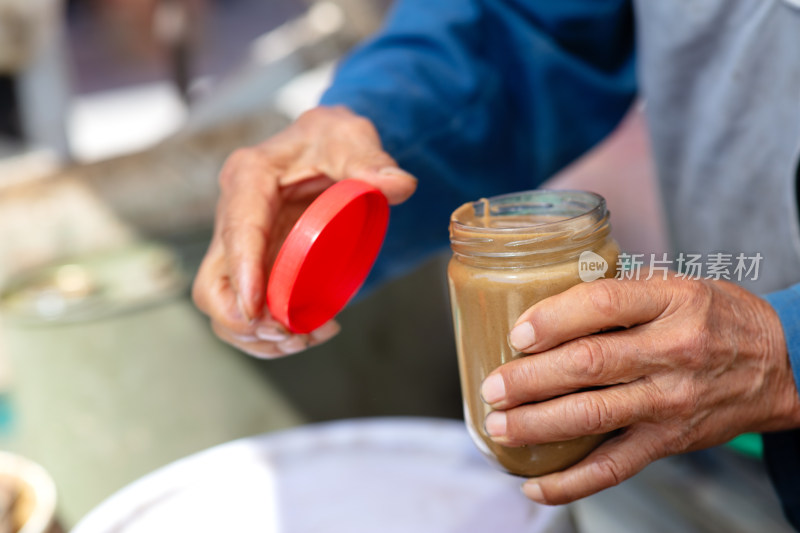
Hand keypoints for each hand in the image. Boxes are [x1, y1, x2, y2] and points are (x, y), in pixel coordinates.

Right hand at [193, 106, 416, 357]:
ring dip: (258, 335)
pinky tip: (309, 330)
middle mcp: (234, 213)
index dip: (243, 276)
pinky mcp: (254, 264)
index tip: (257, 312)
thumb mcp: (353, 137)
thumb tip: (398, 185)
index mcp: (250, 177)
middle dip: (244, 320)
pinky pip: (247, 309)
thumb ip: (373, 161)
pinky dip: (270, 332)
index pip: (238, 231)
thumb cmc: (332, 137)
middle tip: (292, 332)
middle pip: (213, 283)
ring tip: (306, 337)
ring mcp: (240, 244)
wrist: (325, 143)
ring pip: (224, 305)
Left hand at [480, 274, 799, 503]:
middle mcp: (672, 352)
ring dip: (537, 425)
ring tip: (498, 426)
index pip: (604, 304)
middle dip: (530, 379)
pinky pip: (616, 467)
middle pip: (589, 364)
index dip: (554, 318)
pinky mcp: (669, 441)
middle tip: (491, 387)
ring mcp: (670, 401)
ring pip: (594, 415)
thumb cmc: (715, 319)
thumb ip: (619, 295)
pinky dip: (571, 482)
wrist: (781, 365)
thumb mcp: (677, 286)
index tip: (518, 333)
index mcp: (671, 302)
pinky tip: (535, 486)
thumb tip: (543, 305)